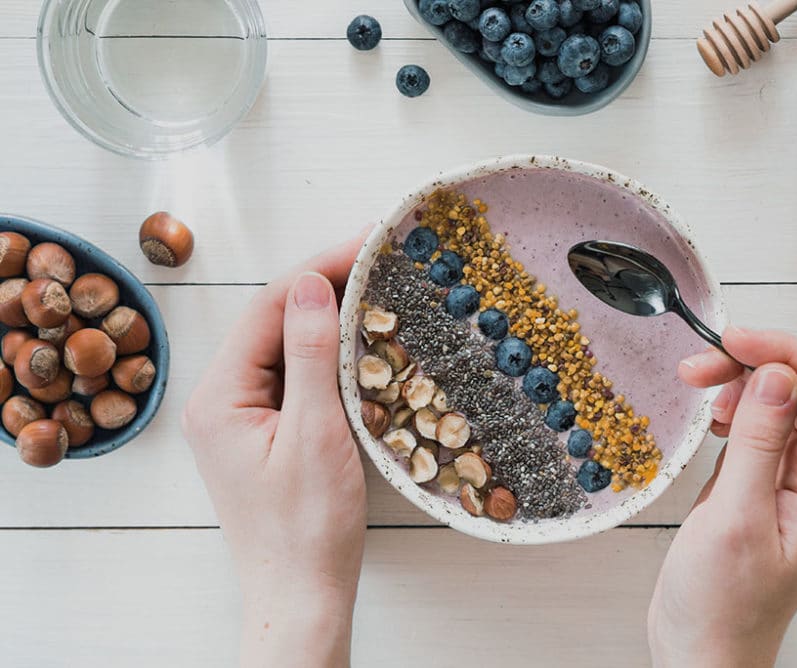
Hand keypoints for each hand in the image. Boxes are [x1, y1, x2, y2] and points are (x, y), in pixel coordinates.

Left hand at [182, 239, 366, 667]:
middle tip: (379, 260)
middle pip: (273, 322)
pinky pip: (294, 376)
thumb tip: (311, 283)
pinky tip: (360, 343)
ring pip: (286, 347)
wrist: (301, 594)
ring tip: (376, 290)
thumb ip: (311, 355)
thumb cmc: (307, 527)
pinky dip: (327, 355)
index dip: (318, 269)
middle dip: (324, 287)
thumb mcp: (315, 434)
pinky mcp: (265, 432)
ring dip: (328, 319)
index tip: (366, 243)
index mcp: (219, 396)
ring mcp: (242, 417)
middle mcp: (220, 400)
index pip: (267, 308)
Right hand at [648, 327, 796, 666]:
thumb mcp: (735, 518)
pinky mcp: (765, 483)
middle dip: (752, 365)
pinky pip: (759, 426)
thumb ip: (759, 442)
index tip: (733, 339)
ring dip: (738, 384)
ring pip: (778, 403)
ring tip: (698, 389)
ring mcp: (794, 480)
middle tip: (698, 366)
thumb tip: (778, 374)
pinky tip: (712, 419)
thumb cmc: (722, 603)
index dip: (783, 353)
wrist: (701, 648)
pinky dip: (732, 410)